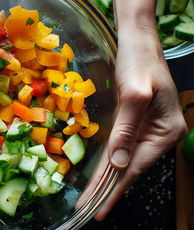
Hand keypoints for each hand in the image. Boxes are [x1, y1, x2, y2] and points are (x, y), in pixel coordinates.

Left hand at [93, 0, 186, 218]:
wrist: (137, 43)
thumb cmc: (138, 64)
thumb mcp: (134, 96)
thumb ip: (126, 131)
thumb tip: (119, 165)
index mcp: (165, 131)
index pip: (134, 167)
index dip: (114, 189)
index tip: (98, 208)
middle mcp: (158, 135)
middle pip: (128, 168)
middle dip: (107, 190)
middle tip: (87, 211)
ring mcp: (147, 130)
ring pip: (123, 161)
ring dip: (106, 180)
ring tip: (90, 200)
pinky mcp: (134, 124)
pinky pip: (120, 148)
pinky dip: (108, 163)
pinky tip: (99, 176)